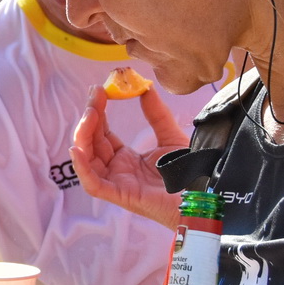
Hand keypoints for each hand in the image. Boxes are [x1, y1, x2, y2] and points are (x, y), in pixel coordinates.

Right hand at [71, 85, 184, 227]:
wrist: (205, 196)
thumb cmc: (189, 175)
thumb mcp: (171, 137)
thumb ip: (157, 115)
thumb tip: (145, 88)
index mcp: (126, 159)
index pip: (102, 133)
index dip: (98, 111)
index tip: (100, 89)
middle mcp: (117, 170)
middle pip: (91, 143)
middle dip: (89, 117)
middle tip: (95, 94)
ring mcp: (117, 183)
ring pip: (87, 160)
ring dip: (83, 136)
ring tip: (90, 113)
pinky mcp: (121, 196)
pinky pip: (93, 184)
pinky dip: (82, 168)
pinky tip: (78, 149)